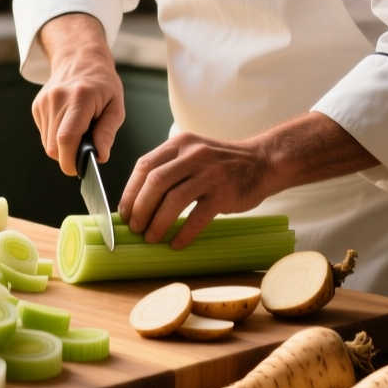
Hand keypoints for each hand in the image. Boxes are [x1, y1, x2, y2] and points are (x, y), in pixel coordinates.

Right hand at [33, 13, 124, 175]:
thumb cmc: (102, 83)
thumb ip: (107, 132)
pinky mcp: (36, 106)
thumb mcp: (116, 105)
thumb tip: (100, 156)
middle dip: (68, 158)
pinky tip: (68, 125)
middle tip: (84, 152)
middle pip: (54, 146)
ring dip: (63, 148)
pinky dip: (56, 138)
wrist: (80, 59)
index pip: (67, 137)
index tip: (79, 169)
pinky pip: (44, 135)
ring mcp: (43, 103)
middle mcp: (57, 99)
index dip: (70, 160)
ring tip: (79, 132)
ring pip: (47, 144)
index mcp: (80, 98)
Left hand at [121, 112, 377, 248]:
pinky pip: (198, 216)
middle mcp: (192, 154)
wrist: (263, 162)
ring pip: (173, 199)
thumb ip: (170, 168)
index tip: (124, 213)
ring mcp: (209, 173)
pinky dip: (184, 232)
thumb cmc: (222, 163)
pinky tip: (177, 243)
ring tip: (152, 238)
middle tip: (136, 228)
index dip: (130, 192)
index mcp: (180, 144)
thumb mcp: (193, 153)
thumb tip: (139, 201)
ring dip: (158, 222)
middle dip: (140, 209)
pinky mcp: (224, 192)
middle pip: (155, 182)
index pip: (144, 166)